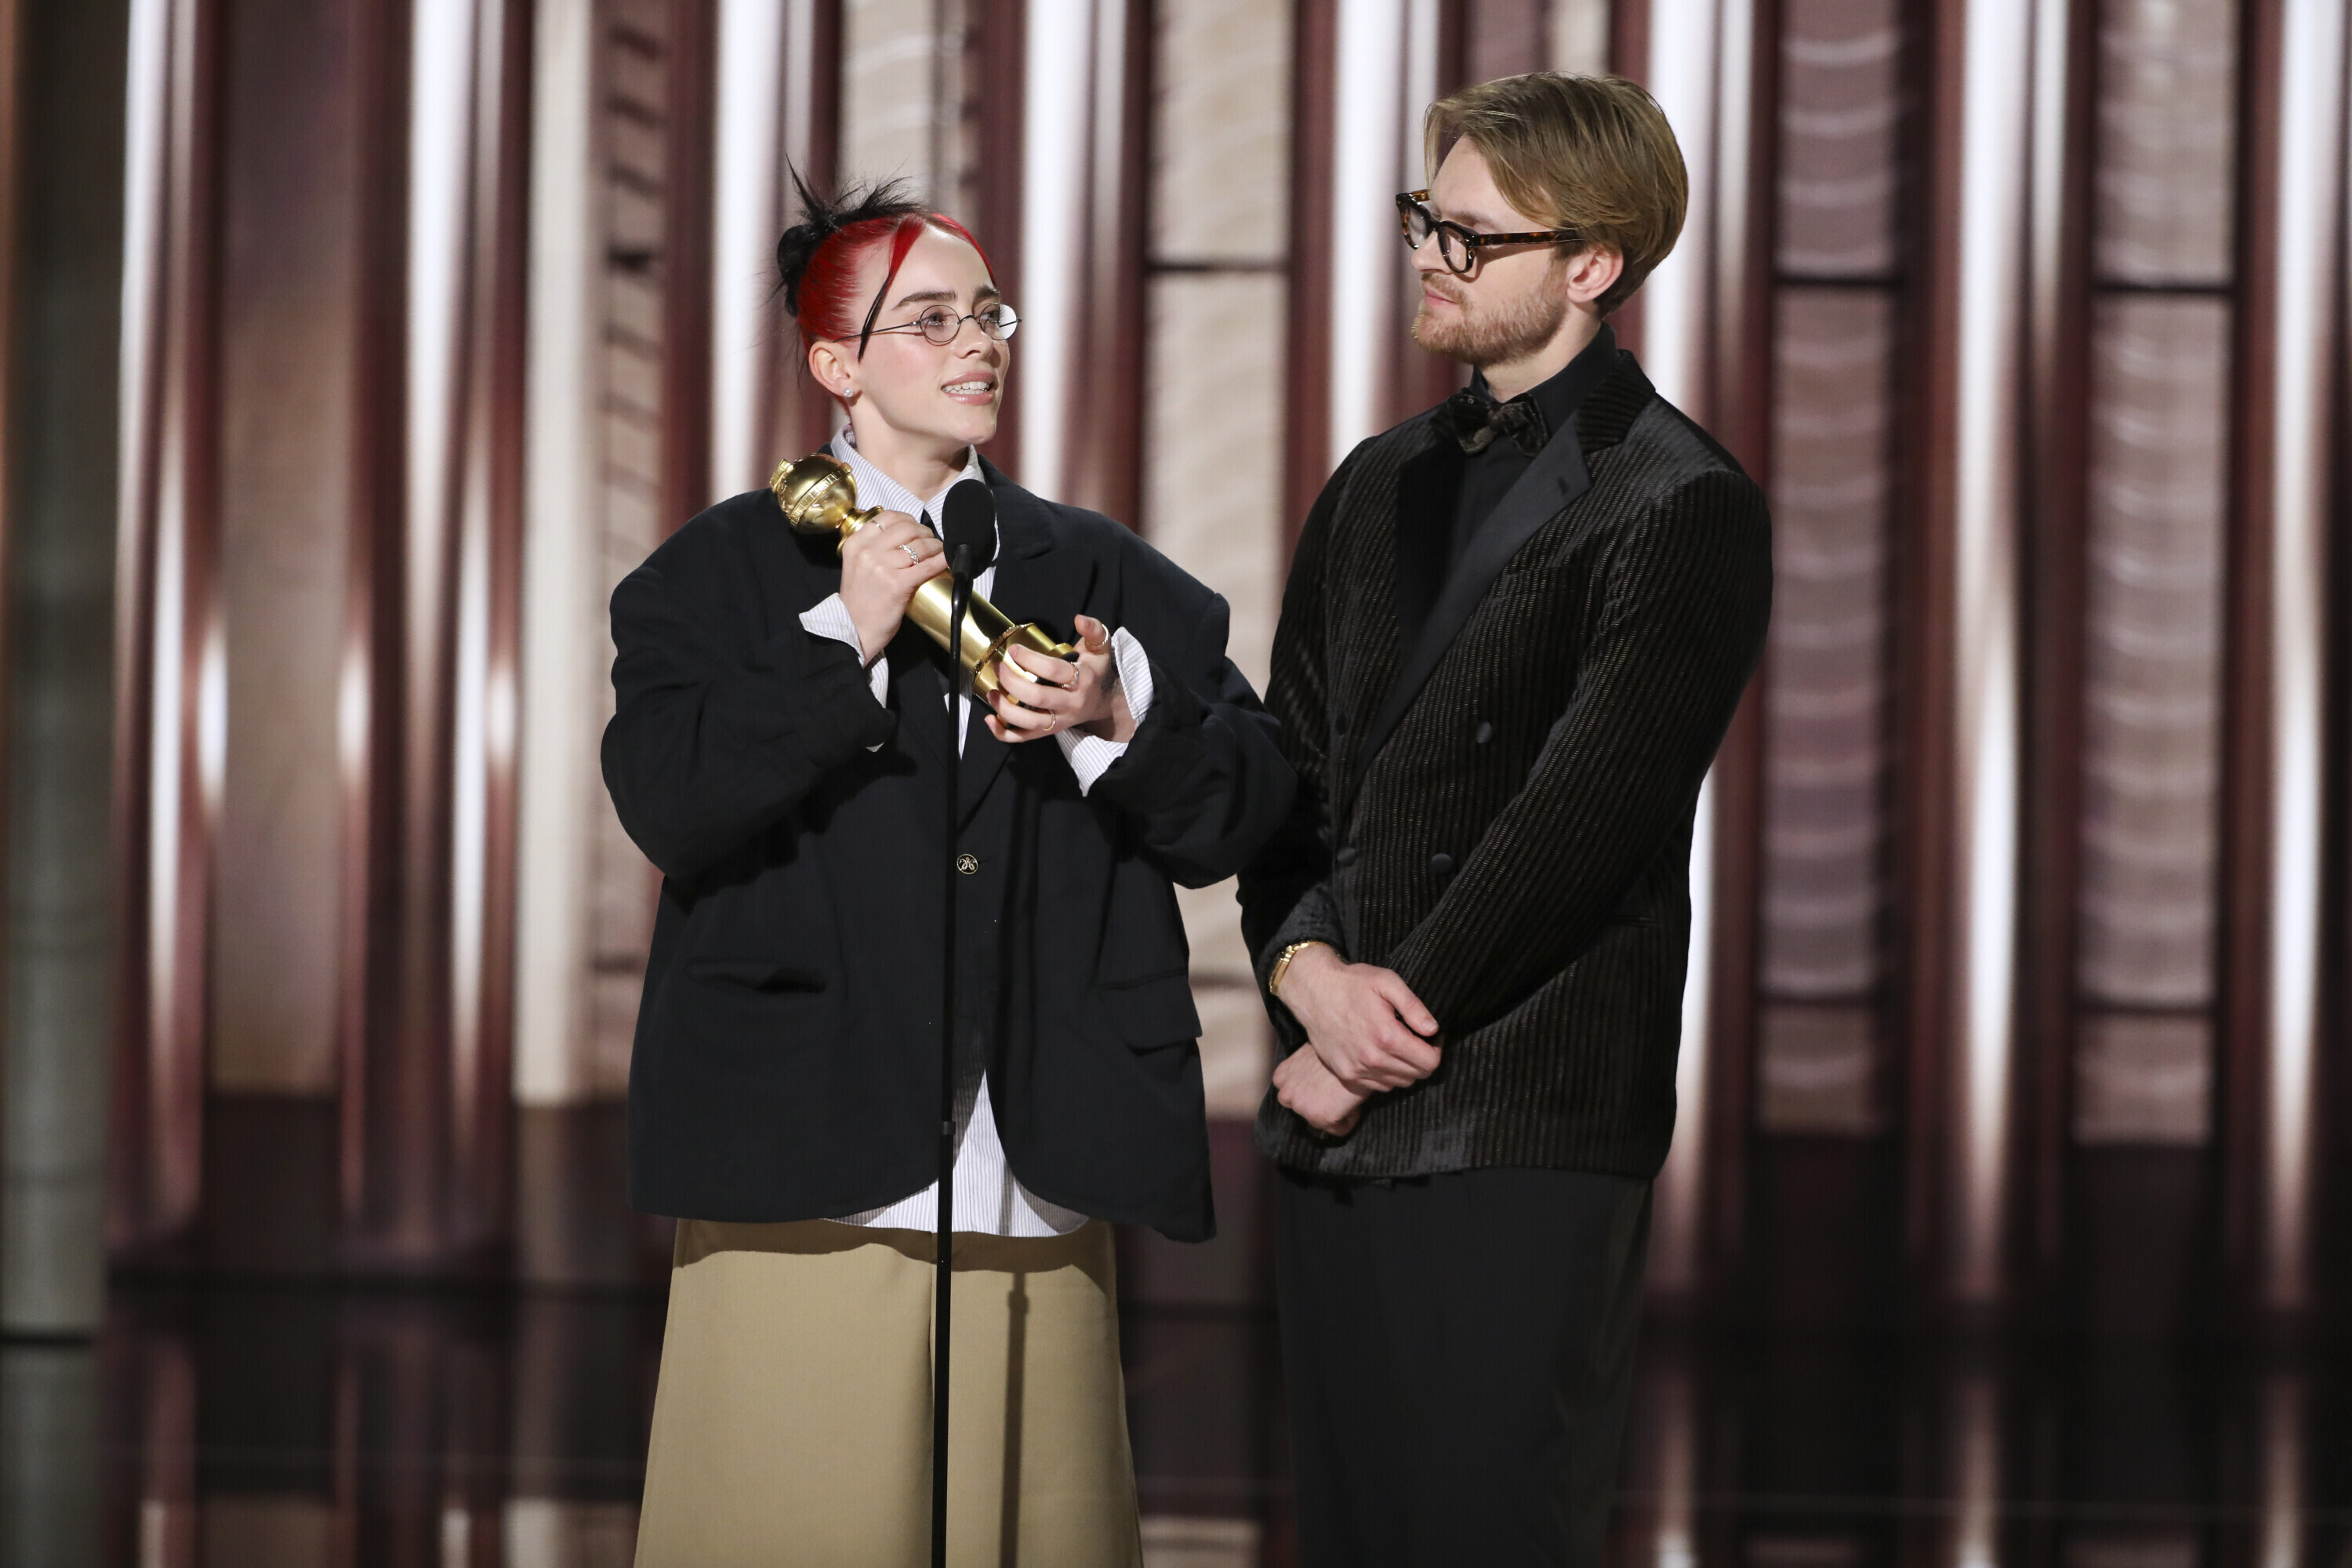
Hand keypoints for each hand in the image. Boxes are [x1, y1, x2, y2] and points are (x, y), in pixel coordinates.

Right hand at [840, 510, 947, 660]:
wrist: (853, 629)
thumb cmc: (859, 600)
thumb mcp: (856, 566)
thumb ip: (872, 549)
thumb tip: (902, 536)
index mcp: (856, 544)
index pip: (887, 517)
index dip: (907, 519)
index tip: (915, 528)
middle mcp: (868, 552)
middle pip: (906, 528)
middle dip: (925, 532)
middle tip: (931, 541)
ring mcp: (883, 567)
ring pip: (920, 546)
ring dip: (936, 547)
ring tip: (939, 552)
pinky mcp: (898, 584)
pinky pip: (926, 566)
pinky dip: (941, 561)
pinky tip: (947, 560)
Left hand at [986, 614, 1133, 743]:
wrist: (1101, 704)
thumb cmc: (1094, 672)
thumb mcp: (1099, 649)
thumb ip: (1093, 631)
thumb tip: (1079, 618)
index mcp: (1083, 680)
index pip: (1054, 671)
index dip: (1031, 660)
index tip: (1014, 650)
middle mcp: (1072, 704)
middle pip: (1038, 698)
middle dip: (1013, 682)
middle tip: (999, 668)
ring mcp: (1059, 721)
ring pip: (1030, 722)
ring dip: (1006, 709)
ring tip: (991, 692)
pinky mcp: (1049, 732)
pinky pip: (1024, 738)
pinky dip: (1004, 733)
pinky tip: (990, 719)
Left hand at [1273, 1046, 1367, 1135]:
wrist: (1354, 1051)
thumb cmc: (1337, 1047)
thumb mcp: (1310, 1054)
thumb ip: (1304, 1070)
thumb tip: (1314, 1080)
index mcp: (1281, 1077)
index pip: (1294, 1096)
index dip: (1312, 1092)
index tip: (1325, 1085)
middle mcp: (1285, 1095)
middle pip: (1306, 1110)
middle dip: (1321, 1105)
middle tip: (1337, 1091)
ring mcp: (1301, 1108)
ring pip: (1322, 1120)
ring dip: (1335, 1113)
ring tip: (1346, 1094)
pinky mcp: (1318, 1118)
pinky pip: (1339, 1129)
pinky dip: (1349, 1120)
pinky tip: (1353, 1102)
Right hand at [1276, 945, 1441, 1094]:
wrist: (1313, 992)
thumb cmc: (1352, 983)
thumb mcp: (1387, 982)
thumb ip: (1414, 1006)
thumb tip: (1433, 1029)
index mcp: (1387, 1036)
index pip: (1430, 1062)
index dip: (1437, 1049)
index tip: (1432, 1036)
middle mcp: (1372, 1059)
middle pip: (1417, 1076)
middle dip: (1424, 1059)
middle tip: (1417, 1040)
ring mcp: (1357, 1070)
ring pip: (1399, 1083)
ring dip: (1406, 1069)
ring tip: (1399, 1046)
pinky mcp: (1345, 1074)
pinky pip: (1379, 1086)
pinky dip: (1387, 1075)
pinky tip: (1382, 1054)